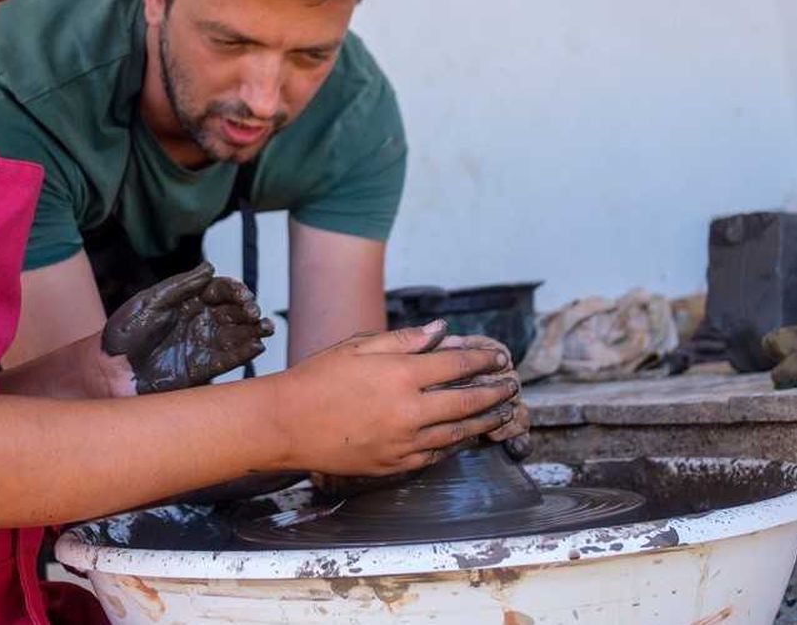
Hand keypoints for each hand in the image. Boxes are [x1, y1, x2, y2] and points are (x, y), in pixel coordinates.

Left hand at [101, 262, 274, 393]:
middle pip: (233, 312)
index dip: (235, 291)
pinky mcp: (202, 368)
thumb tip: (210, 267)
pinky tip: (257, 346)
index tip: (243, 296)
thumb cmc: (123, 332)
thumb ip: (180, 286)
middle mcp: (199, 321)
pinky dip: (244, 353)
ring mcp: (202, 345)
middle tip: (254, 313)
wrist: (108, 370)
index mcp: (187, 301)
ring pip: (236, 334)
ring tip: (266, 329)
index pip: (220, 291)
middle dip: (248, 310)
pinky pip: (228, 359)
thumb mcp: (149, 302)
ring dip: (254, 330)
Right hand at [270, 322, 518, 476]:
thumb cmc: (317, 379)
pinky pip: (433, 454)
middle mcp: (408, 411)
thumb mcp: (358, 347)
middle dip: (494, 393)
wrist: (285, 423)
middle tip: (512, 387)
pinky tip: (461, 437)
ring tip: (500, 414)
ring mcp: (402, 442)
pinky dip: (452, 444)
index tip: (499, 358)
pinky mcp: (393, 464)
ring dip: (483, 422)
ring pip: (456, 433)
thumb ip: (404, 340)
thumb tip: (441, 332)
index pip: (457, 365)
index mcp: (400, 375)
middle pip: (466, 402)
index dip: (483, 361)